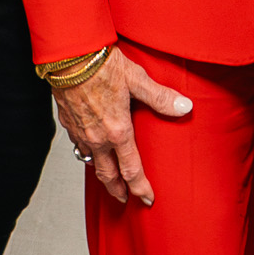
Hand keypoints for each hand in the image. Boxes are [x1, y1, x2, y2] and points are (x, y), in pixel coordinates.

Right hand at [52, 50, 191, 205]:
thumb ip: (161, 97)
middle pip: (107, 175)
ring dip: (101, 173)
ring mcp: (81, 132)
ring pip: (91, 162)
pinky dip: (87, 153)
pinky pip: (79, 146)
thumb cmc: (102, 64)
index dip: (140, 188)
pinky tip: (91, 148)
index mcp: (117, 131)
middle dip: (117, 190)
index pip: (131, 170)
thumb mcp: (137, 79)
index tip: (147, 199)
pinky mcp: (68, 123)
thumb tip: (185, 107)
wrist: (70, 55)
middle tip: (124, 200)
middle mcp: (97, 138)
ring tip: (108, 177)